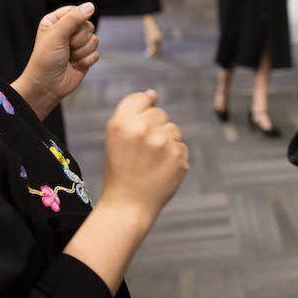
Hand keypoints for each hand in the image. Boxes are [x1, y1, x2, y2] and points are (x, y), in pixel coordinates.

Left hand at [13, 2, 99, 118]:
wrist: (47, 85)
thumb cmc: (45, 59)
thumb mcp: (57, 35)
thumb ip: (74, 18)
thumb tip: (91, 6)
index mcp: (56, 21)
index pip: (77, 11)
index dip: (76, 22)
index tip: (65, 33)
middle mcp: (67, 31)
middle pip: (88, 25)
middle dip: (79, 40)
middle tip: (66, 48)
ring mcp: (77, 44)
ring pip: (95, 39)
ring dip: (82, 51)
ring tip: (69, 58)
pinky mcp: (85, 56)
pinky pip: (96, 53)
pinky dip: (86, 60)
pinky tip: (75, 65)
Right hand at [97, 90, 187, 221]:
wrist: (128, 204)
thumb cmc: (121, 168)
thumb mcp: (116, 137)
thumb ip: (134, 111)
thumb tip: (154, 93)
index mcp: (122, 122)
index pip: (142, 99)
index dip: (139, 113)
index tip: (135, 129)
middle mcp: (143, 129)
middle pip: (159, 113)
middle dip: (153, 127)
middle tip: (141, 151)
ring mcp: (164, 143)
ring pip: (173, 129)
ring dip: (165, 141)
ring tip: (150, 161)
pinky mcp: (180, 156)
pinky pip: (181, 145)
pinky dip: (173, 155)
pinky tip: (160, 168)